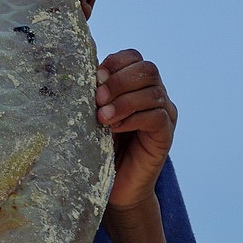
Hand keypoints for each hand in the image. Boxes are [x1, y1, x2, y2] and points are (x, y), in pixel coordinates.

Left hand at [95, 49, 176, 210]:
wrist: (114, 185)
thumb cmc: (98, 145)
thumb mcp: (91, 114)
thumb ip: (92, 93)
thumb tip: (76, 71)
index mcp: (136, 84)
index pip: (134, 57)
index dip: (116, 62)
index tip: (95, 77)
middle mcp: (154, 95)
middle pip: (147, 70)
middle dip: (119, 80)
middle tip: (97, 98)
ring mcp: (164, 114)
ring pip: (152, 92)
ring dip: (123, 101)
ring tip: (102, 117)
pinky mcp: (165, 135)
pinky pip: (156, 117)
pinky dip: (133, 118)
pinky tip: (115, 128)